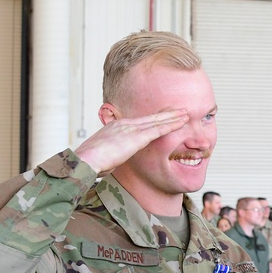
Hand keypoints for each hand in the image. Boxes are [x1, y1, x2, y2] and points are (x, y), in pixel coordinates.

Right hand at [75, 109, 190, 174]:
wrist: (84, 160)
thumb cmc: (89, 162)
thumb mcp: (102, 156)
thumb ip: (110, 156)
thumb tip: (110, 163)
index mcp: (115, 127)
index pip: (140, 121)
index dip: (154, 118)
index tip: (164, 116)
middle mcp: (124, 124)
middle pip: (151, 117)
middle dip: (167, 114)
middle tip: (180, 109)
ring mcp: (131, 129)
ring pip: (158, 121)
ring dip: (174, 117)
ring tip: (187, 113)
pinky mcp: (137, 136)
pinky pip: (160, 129)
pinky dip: (173, 125)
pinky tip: (183, 122)